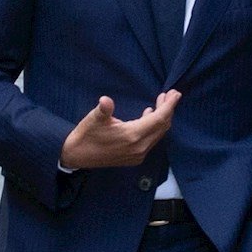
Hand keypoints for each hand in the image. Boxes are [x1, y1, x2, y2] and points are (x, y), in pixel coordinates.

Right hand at [58, 91, 179, 171]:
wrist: (76, 156)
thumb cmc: (86, 135)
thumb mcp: (94, 119)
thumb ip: (104, 109)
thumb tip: (105, 100)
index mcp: (132, 136)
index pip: (159, 119)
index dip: (169, 106)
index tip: (176, 94)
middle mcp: (139, 147)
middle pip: (162, 127)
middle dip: (168, 110)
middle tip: (170, 94)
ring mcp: (138, 154)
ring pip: (158, 134)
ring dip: (162, 118)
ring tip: (161, 102)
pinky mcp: (134, 157)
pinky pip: (151, 140)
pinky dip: (154, 127)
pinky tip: (148, 115)